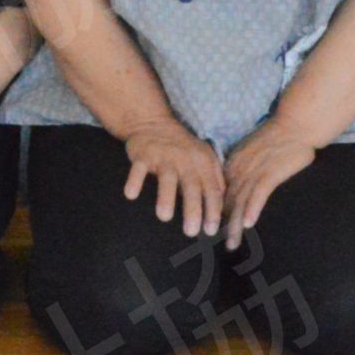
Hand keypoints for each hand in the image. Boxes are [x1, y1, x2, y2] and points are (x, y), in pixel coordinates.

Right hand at [122, 120, 224, 237]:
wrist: (154, 123)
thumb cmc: (182, 148)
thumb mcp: (205, 159)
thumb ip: (215, 181)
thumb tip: (224, 210)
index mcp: (203, 162)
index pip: (212, 189)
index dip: (212, 210)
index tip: (211, 231)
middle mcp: (185, 159)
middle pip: (191, 186)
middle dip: (193, 209)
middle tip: (191, 232)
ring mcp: (163, 156)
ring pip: (166, 177)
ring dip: (165, 197)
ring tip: (164, 217)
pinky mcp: (143, 154)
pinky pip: (138, 168)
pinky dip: (134, 180)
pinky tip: (131, 195)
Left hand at [220, 122, 315, 250]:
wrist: (294, 126)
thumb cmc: (276, 139)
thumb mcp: (253, 155)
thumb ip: (243, 171)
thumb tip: (236, 191)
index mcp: (233, 166)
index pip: (222, 194)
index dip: (218, 214)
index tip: (214, 232)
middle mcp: (240, 170)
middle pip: (229, 201)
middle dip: (224, 226)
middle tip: (221, 245)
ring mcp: (254, 171)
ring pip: (241, 201)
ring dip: (236, 224)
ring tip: (232, 242)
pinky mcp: (270, 172)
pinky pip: (259, 193)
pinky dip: (253, 208)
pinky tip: (248, 223)